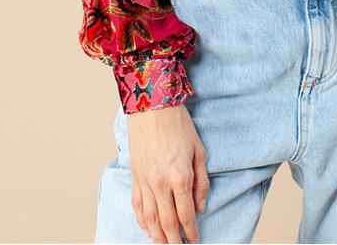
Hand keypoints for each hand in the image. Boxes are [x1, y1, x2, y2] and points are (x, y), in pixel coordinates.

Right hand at [127, 103, 209, 243]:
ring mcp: (145, 181)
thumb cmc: (178, 125)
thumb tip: (201, 206)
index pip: (186, 214)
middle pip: (167, 222)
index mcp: (180, 177)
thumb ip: (201, 181)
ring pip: (150, 219)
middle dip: (174, 240)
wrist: (152, 106)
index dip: (191, 231)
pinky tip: (148, 228)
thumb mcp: (199, 150)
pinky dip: (142, 221)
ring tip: (164, 244)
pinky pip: (137, 206)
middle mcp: (161, 183)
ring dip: (157, 235)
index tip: (195, 240)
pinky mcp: (135, 176)